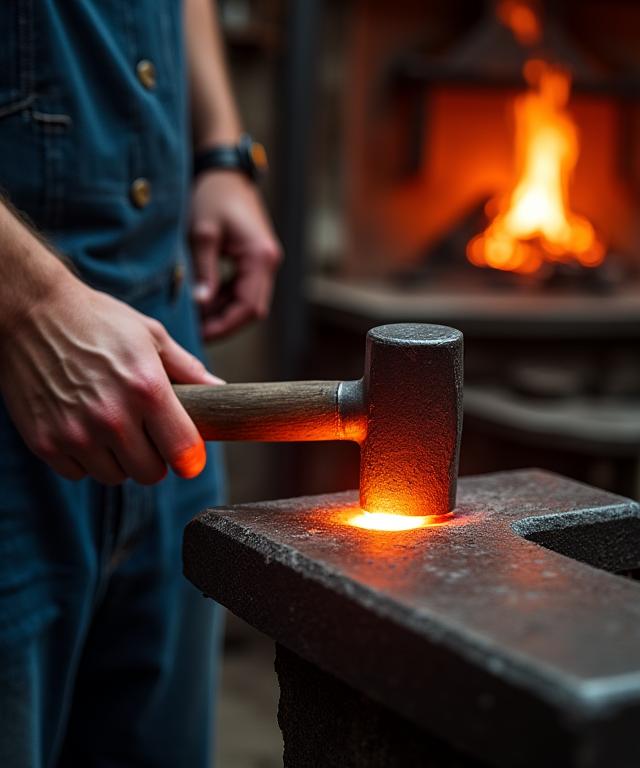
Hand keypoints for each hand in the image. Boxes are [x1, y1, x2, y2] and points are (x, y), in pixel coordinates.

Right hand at [0, 272, 221, 483]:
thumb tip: (219, 388)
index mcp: (147, 389)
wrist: (31, 312)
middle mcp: (113, 417)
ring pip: (115, 477)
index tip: (186, 452)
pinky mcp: (45, 442)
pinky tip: (82, 428)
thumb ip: (187, 368)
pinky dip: (84, 459)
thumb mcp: (151, 335)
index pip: (183, 453)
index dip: (190, 457)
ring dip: (119, 460)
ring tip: (111, 426)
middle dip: (155, 458)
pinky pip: (78, 474)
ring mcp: (76, 433)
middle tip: (146, 434)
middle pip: (151, 474)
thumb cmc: (96, 320)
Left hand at [189, 170, 281, 339]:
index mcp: (261, 258)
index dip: (225, 325)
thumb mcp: (203, 234)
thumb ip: (204, 272)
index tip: (201, 335)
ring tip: (196, 317)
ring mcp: (264, 261)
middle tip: (196, 331)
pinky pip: (243, 288)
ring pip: (248, 301)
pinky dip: (225, 298)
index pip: (249, 307)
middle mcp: (268, 262)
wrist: (223, 170)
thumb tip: (202, 305)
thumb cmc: (212, 196)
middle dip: (225, 323)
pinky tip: (204, 300)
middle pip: (252, 309)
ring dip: (224, 312)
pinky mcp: (254, 258)